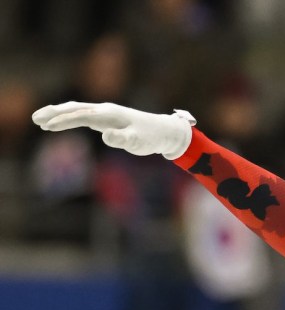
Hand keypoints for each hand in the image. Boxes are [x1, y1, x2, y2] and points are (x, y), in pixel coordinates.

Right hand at [31, 102, 195, 159]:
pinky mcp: (106, 119)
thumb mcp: (137, 141)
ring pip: (76, 111)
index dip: (64, 121)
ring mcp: (105, 114)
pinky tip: (60, 123)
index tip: (47, 125)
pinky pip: (82, 116)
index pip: (81, 115)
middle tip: (34, 118)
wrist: (164, 131)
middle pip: (74, 108)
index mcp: (109, 114)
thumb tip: (105, 135)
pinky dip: (69, 118)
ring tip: (40, 120)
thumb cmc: (151, 137)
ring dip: (58, 114)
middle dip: (54, 113)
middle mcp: (105, 110)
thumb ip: (122, 139)